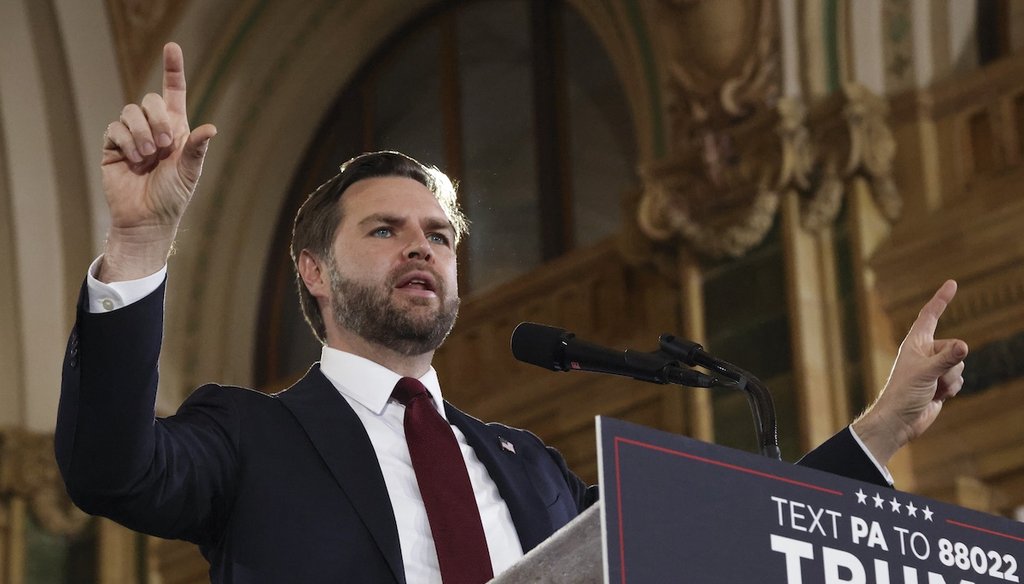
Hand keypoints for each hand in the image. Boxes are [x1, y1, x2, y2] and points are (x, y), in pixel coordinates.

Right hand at [99, 42, 215, 281]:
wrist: (147, 219)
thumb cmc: (173, 197)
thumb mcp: (190, 172)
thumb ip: (197, 148)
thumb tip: (212, 128)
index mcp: (177, 130)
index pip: (174, 92)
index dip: (172, 69)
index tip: (172, 47)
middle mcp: (154, 128)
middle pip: (151, 100)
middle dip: (158, 119)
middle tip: (165, 146)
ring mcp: (132, 136)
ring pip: (130, 112)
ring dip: (142, 132)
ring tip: (149, 156)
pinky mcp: (113, 146)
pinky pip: (115, 129)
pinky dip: (126, 142)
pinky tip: (134, 160)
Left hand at [853, 280, 967, 465]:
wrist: (899, 421)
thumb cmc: (904, 394)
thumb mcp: (926, 373)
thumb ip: (947, 359)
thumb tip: (964, 346)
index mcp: (915, 343)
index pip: (930, 315)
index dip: (941, 299)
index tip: (952, 283)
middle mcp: (925, 352)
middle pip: (954, 347)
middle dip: (950, 365)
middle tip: (931, 379)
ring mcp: (933, 368)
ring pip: (959, 365)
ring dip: (950, 380)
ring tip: (931, 389)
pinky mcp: (939, 383)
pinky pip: (958, 380)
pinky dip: (952, 389)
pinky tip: (937, 397)